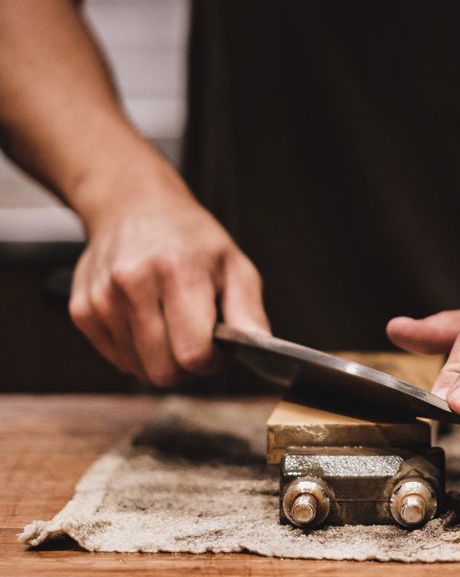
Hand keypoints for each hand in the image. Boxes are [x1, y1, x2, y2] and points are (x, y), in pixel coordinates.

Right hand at [69, 173, 268, 385]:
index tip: (217, 347)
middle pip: (163, 371)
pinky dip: (137, 351)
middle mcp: (133, 283)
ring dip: (161, 358)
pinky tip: (146, 319)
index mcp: (177, 270)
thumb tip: (260, 349)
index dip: (212, 361)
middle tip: (196, 338)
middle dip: (187, 366)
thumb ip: (249, 312)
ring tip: (171, 322)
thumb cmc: (190, 239)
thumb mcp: (235, 265)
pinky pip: (117, 360)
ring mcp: (102, 298)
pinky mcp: (82, 310)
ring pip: (139, 370)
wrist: (133, 206)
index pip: (192, 353)